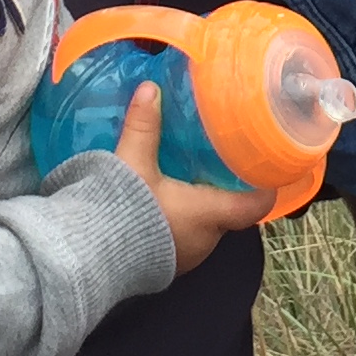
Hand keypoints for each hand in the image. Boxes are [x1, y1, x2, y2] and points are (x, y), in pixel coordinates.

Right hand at [114, 81, 274, 269]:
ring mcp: (188, 257)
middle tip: (219, 157)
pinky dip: (182, 219)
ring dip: (202, 204)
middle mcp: (207, 240)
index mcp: (210, 214)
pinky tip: (164, 200)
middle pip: (231, 211)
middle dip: (226, 187)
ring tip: (190, 174)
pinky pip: (186, 237)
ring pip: (207, 225)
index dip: (265, 184)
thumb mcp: (133, 164)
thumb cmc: (124, 213)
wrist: (89, 260)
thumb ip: (143, 126)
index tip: (266, 163)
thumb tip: (150, 89)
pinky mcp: (168, 265)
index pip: (257, 205)